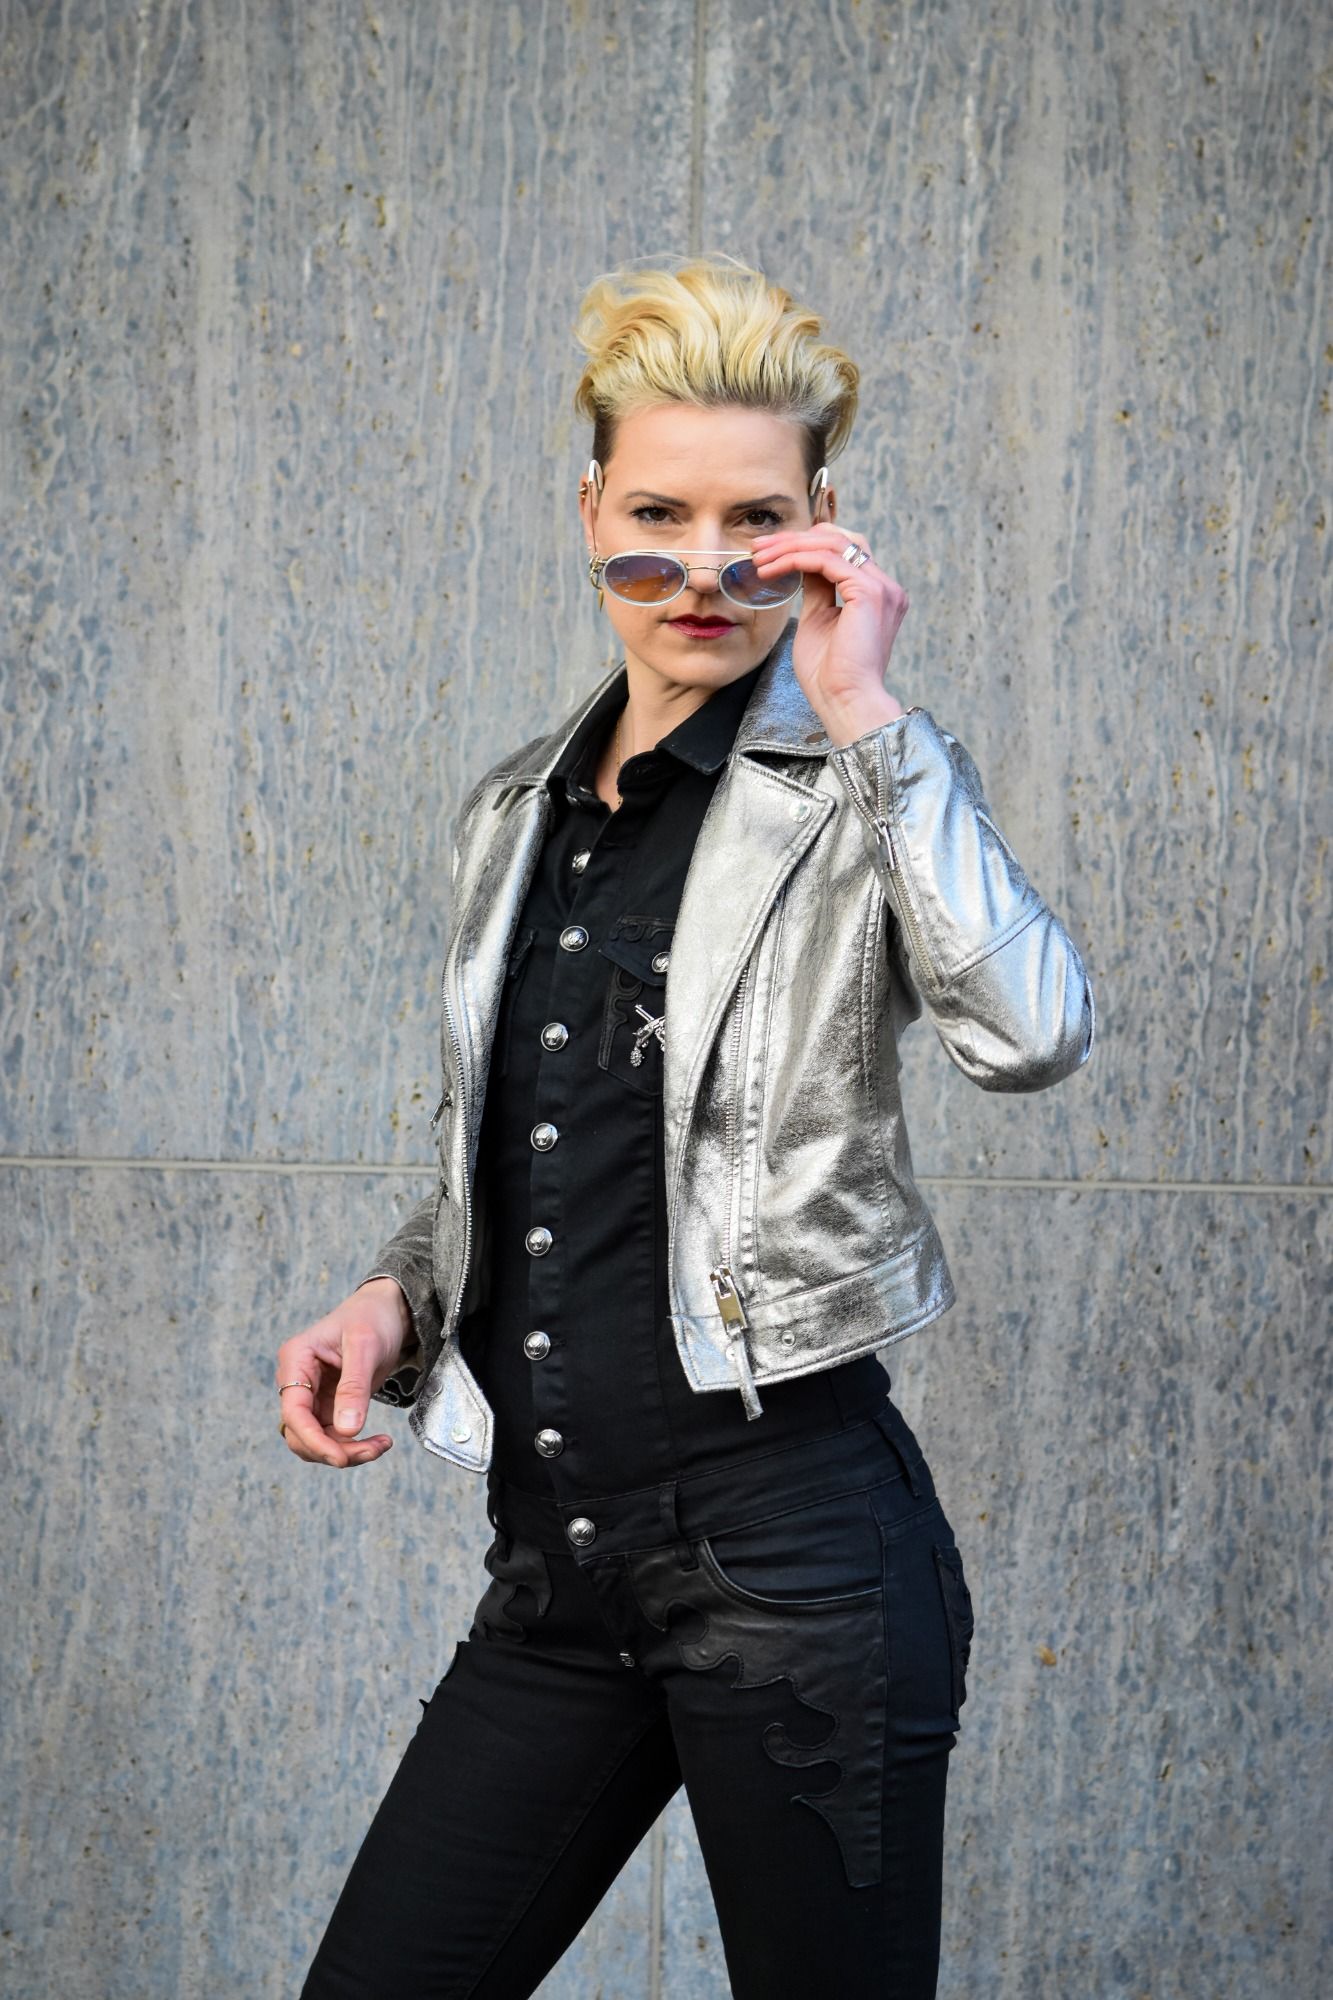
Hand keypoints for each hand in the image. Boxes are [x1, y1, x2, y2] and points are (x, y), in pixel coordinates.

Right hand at [275, 1277, 409, 1466]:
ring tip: (380, 1446)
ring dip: (345, 1452)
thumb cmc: (373, 1317)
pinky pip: (333, 1437)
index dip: (314, 1440)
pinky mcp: (329, 1406)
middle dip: (332, 1450)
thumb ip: (354, 1387)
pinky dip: (353, 1446)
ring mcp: (312, 1396)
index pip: (294, 1412)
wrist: (388, 1311)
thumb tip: (347, 1431)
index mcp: (296, 1360)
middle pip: (300, 1433)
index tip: (342, 1458)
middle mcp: (297, 1381)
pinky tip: (378, 1442)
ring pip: (316, 1441)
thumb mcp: (365, 1346)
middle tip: (373, 1450)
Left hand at [751, 524, 909, 746]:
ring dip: (789, 547)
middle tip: (758, 547)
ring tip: (758, 558)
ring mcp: (881, 587)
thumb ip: (816, 590)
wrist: (844, 702)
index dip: (804, 545)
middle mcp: (885, 586)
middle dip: (794, 539)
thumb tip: (802, 564)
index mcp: (876, 594)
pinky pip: (826, 561)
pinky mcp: (868, 592)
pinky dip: (794, 559)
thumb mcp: (818, 620)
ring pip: (830, 545)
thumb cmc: (829, 675)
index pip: (843, 551)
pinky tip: (771, 569)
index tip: (769, 552)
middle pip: (839, 540)